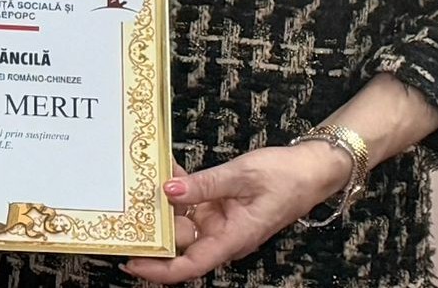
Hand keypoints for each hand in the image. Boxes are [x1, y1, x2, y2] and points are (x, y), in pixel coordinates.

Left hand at [124, 143, 349, 283]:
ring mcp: (221, 222)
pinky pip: (193, 203)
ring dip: (164, 205)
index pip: (190, 265)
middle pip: (180, 243)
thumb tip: (169, 191)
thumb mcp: (242, 175)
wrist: (312, 169)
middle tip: (125, 209)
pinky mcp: (220, 207)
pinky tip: (167, 171)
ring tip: (139, 183)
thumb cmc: (286, 177)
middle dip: (154, 228)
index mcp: (233, 239)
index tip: (131, 262)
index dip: (159, 269)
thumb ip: (204, 184)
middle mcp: (224, 236)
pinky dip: (179, 189)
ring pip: (183, 222)